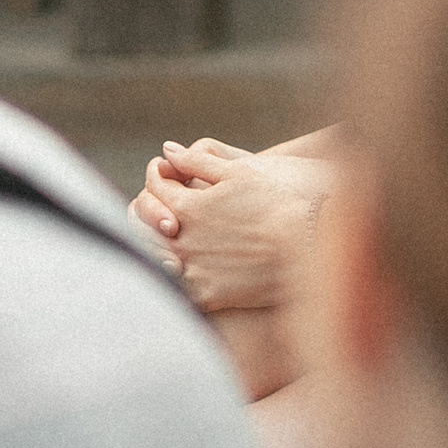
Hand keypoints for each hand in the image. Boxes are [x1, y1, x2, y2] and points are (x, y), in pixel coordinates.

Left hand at [133, 141, 326, 311]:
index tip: (170, 176)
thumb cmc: (275, 203)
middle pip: (143, 227)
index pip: (154, 189)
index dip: (159, 178)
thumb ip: (196, 161)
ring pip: (154, 260)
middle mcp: (181, 240)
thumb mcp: (237, 172)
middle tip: (166, 213)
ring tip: (171, 242)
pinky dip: (172, 281)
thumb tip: (166, 150)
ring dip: (156, 248)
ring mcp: (192, 270)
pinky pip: (175, 291)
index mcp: (187, 206)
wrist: (304, 246)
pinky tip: (185, 273)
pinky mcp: (206, 296)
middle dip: (149, 216)